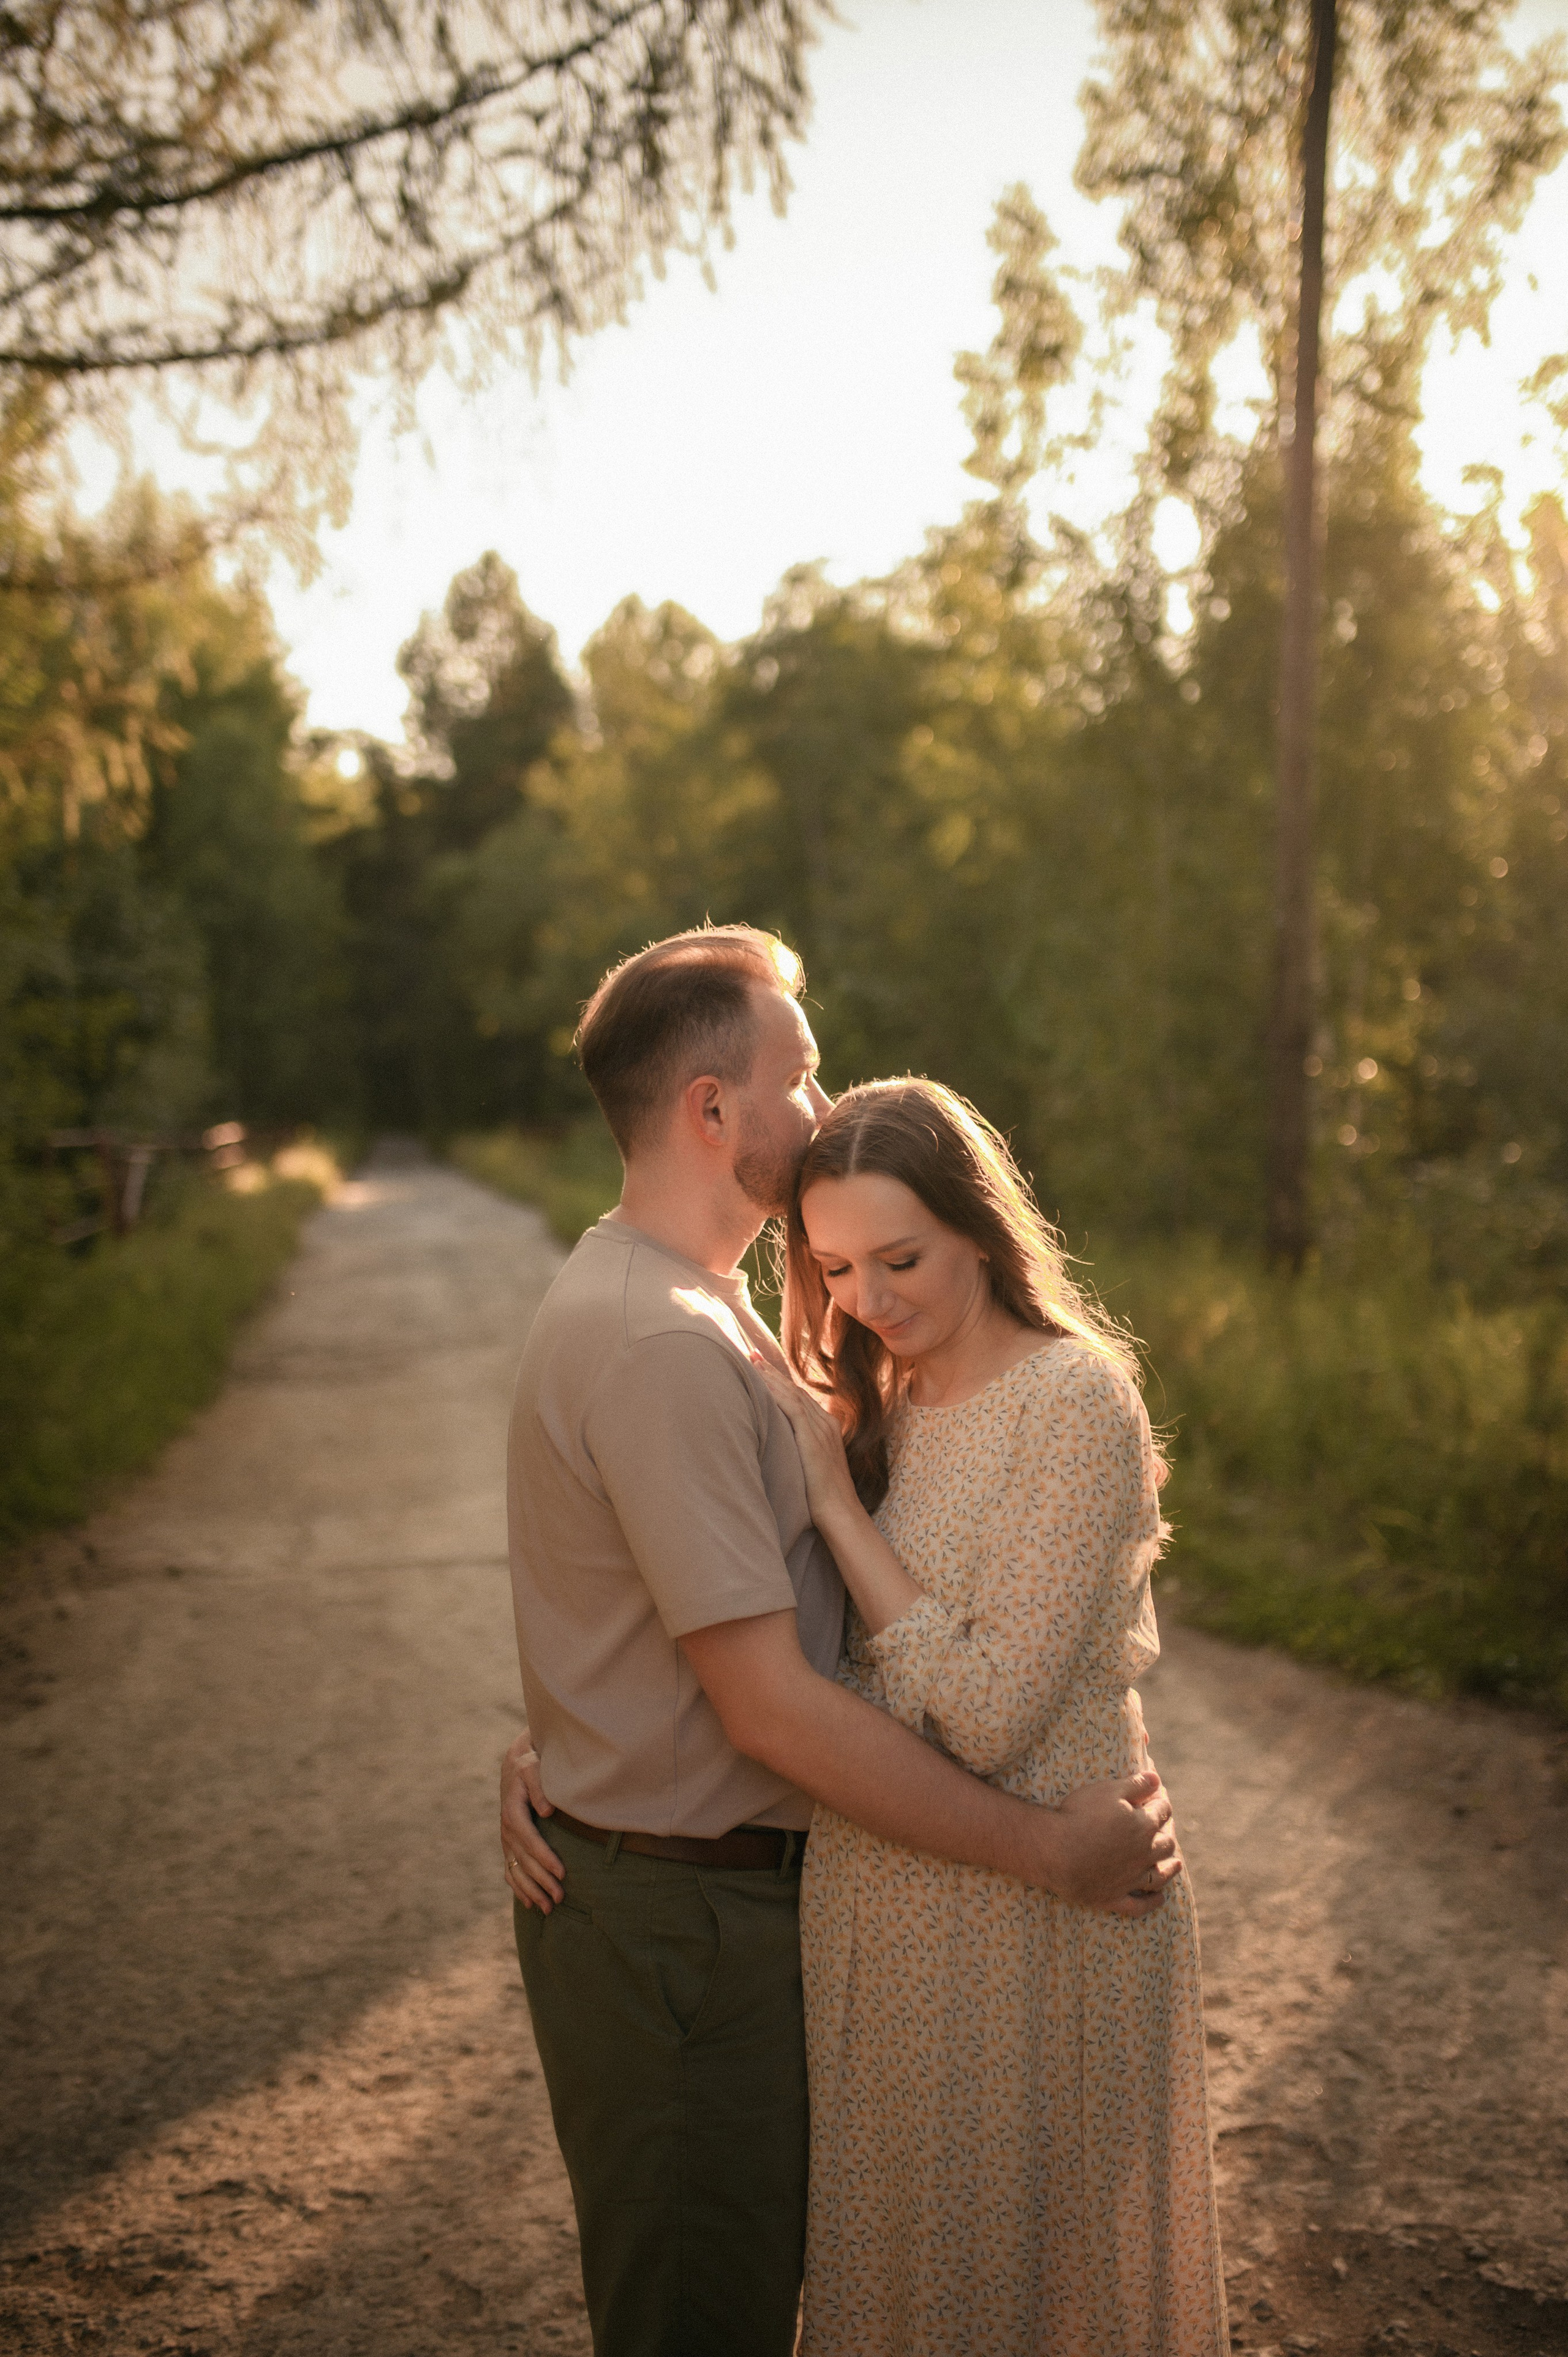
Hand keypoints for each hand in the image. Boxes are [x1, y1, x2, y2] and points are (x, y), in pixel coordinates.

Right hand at [500, 1726, 564, 1912]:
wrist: (515, 1765)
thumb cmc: (530, 1765)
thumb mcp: (533, 1768)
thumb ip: (539, 1787)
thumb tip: (546, 1810)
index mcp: (512, 1812)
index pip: (529, 1839)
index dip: (545, 1857)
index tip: (562, 1872)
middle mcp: (507, 1830)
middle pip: (524, 1861)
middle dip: (542, 1880)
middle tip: (560, 1897)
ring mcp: (506, 1840)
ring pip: (517, 1870)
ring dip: (532, 1890)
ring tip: (549, 1908)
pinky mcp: (509, 1845)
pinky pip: (510, 1871)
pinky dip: (519, 1888)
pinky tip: (529, 1903)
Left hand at [753, 1357, 858, 1525]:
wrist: (840, 1512)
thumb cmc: (822, 1498)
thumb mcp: (811, 1466)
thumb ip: (800, 1450)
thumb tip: (778, 1447)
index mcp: (827, 1427)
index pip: (800, 1397)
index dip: (780, 1381)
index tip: (762, 1367)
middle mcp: (826, 1423)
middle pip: (795, 1389)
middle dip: (772, 1371)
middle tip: (751, 1354)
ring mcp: (821, 1429)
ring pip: (792, 1393)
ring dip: (770, 1376)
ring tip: (752, 1361)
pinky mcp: (813, 1437)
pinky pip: (792, 1407)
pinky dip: (776, 1392)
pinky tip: (761, 1382)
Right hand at [1046, 1769, 1182, 1916]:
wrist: (1055, 1851)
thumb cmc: (1080, 1815)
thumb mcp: (1108, 1790)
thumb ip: (1136, 1784)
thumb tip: (1158, 1780)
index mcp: (1143, 1826)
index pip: (1162, 1811)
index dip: (1161, 1802)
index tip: (1158, 1797)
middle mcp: (1143, 1854)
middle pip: (1166, 1844)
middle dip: (1168, 1833)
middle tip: (1165, 1828)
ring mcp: (1130, 1879)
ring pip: (1160, 1876)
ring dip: (1170, 1869)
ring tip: (1176, 1863)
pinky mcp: (1114, 1897)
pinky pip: (1139, 1905)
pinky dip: (1152, 1902)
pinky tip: (1159, 1899)